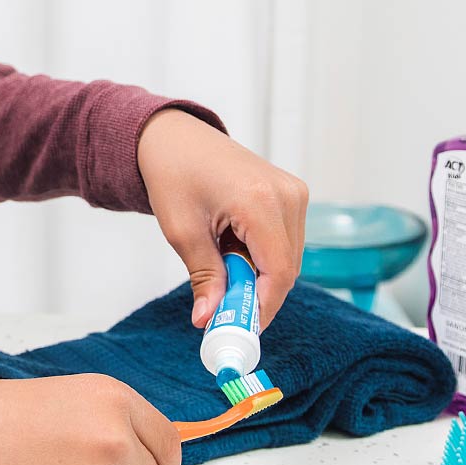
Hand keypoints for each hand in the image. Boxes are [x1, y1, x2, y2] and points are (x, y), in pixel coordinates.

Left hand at [136, 107, 307, 330]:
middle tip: (225, 312)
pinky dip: (262, 255)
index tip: (239, 329)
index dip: (262, 306)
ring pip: (289, 256)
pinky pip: (285, 239)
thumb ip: (204, 277)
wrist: (173, 136)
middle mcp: (287, 194)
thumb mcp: (182, 230)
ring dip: (259, 274)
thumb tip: (208, 319)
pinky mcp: (291, 192)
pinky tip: (232, 248)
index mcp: (260, 201)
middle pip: (287, 267)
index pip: (279, 272)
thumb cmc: (172, 173)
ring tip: (222, 269)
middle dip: (258, 295)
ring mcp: (293, 191)